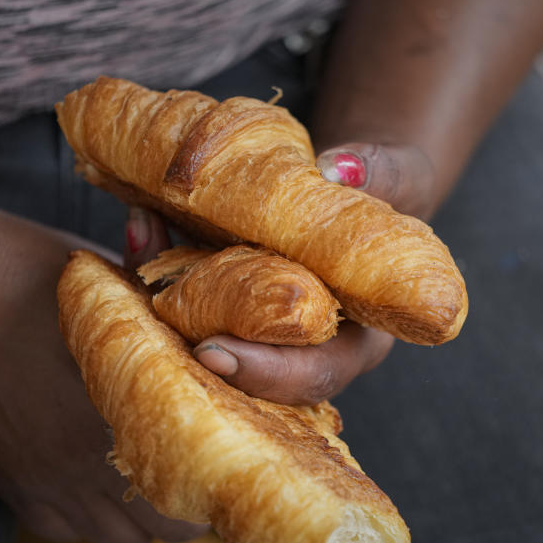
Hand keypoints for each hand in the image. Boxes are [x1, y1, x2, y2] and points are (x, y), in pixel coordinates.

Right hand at [0, 213, 205, 542]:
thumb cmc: (33, 273)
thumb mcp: (118, 286)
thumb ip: (171, 316)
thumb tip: (220, 332)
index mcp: (133, 404)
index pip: (203, 479)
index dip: (219, 469)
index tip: (222, 449)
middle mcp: (94, 458)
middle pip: (172, 526)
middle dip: (189, 501)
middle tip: (187, 461)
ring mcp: (51, 480)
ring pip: (123, 540)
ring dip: (139, 515)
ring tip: (137, 471)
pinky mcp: (14, 487)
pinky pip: (68, 531)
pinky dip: (86, 515)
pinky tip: (84, 472)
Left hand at [121, 139, 429, 404]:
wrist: (356, 180)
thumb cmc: (389, 189)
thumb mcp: (400, 176)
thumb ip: (381, 175)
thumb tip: (336, 170)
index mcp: (351, 336)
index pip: (311, 372)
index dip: (265, 372)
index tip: (215, 352)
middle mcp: (295, 339)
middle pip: (243, 368)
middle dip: (193, 349)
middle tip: (154, 323)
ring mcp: (252, 317)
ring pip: (200, 328)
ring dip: (161, 294)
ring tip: (142, 236)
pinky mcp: (220, 288)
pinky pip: (181, 288)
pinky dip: (156, 258)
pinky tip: (141, 220)